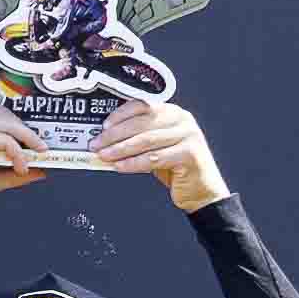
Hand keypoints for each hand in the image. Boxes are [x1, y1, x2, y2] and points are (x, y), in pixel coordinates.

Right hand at [0, 107, 49, 227]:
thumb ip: (14, 172)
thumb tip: (38, 170)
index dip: (16, 128)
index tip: (32, 142)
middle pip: (2, 115)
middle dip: (24, 129)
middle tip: (39, 147)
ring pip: (5, 123)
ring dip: (26, 137)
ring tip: (37, 154)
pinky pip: (4, 139)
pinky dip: (17, 153)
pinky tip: (21, 167)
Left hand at [93, 100, 227, 211]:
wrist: (202, 191)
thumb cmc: (177, 169)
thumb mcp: (157, 148)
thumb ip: (139, 139)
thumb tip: (107, 141)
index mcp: (174, 113)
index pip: (143, 106)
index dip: (120, 115)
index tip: (103, 126)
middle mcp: (183, 120)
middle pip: (142, 123)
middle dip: (115, 135)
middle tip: (97, 144)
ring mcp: (188, 136)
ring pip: (146, 140)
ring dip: (121, 149)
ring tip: (104, 156)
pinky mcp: (189, 154)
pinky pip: (154, 158)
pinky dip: (134, 163)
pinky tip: (120, 167)